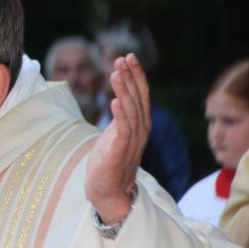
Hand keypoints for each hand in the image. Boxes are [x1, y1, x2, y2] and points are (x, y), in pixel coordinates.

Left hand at [85, 54, 150, 223]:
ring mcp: (132, 141)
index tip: (128, 57)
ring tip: (116, 74)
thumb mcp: (116, 132)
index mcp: (139, 124)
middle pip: (138, 98)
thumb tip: (119, 96)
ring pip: (131, 111)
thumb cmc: (109, 160)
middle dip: (131, 77)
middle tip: (122, 58)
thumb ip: (121, 116)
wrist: (108, 190)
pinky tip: (114, 101)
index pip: (140, 94)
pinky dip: (120, 115)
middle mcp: (140, 130)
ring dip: (124, 91)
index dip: (136, 75)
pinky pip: (123, 130)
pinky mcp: (121, 151)